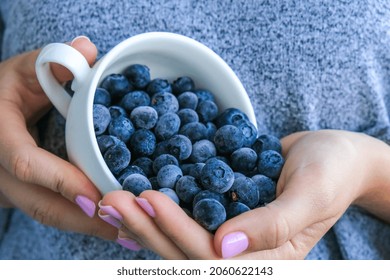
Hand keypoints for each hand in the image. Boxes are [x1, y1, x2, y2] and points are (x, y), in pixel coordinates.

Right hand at [0, 36, 116, 239]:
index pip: (24, 163)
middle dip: (85, 220)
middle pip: (41, 206)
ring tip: (131, 234)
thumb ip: (54, 61)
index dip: (60, 181)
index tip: (95, 197)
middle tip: (128, 227)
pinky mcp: (23, 197)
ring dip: (90, 228)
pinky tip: (113, 225)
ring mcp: (9, 189)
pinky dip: (83, 223)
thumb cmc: (3, 92)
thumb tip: (88, 48)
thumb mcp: (22, 71)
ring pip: (49, 216)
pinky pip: (53, 214)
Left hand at [99, 130, 389, 258]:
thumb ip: (274, 224)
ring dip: (143, 220)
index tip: (148, 198)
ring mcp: (231, 236)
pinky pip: (186, 217)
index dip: (177, 229)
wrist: (332, 154)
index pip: (212, 256)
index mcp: (268, 260)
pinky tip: (133, 195)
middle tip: (112, 201)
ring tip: (110, 200)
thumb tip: (224, 246)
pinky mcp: (221, 214)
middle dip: (147, 227)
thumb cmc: (331, 171)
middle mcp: (244, 255)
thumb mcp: (311, 194)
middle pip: (184, 252)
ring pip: (177, 238)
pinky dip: (157, 209)